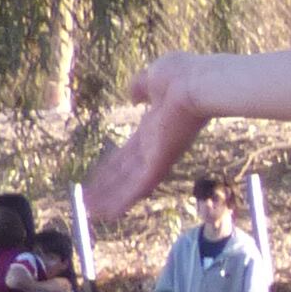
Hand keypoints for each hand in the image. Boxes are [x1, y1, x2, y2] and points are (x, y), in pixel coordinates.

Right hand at [88, 60, 220, 224]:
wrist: (200, 83)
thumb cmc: (184, 76)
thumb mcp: (155, 78)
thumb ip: (141, 87)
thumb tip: (133, 94)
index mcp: (153, 128)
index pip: (128, 152)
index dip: (112, 165)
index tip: (99, 175)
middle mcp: (154, 146)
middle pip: (125, 172)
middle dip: (106, 187)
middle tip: (90, 201)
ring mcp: (158, 155)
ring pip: (128, 184)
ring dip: (109, 199)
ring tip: (92, 214)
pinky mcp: (160, 162)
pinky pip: (138, 186)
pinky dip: (122, 201)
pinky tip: (108, 214)